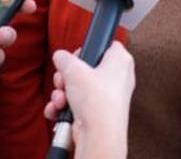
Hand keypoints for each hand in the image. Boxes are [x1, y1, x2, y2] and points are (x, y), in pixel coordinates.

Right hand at [44, 42, 133, 157]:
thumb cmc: (96, 99)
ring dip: (63, 93)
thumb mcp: (73, 68)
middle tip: (63, 79)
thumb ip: (64, 58)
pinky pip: (78, 104)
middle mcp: (118, 78)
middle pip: (86, 69)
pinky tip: (59, 109)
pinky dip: (66, 107)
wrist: (98, 134)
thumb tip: (60, 56)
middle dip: (67, 76)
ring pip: (79, 88)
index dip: (88, 49)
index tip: (76, 57)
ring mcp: (108, 97)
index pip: (106, 46)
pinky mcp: (98, 113)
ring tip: (61, 98)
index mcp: (121, 60)